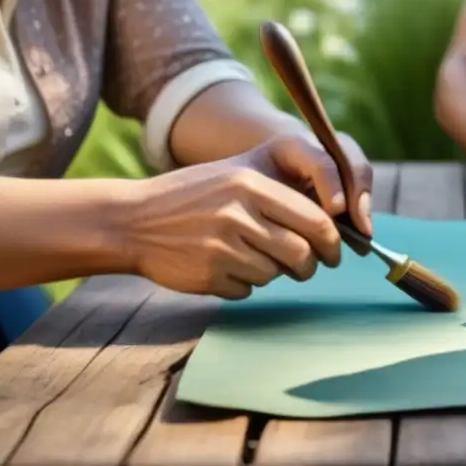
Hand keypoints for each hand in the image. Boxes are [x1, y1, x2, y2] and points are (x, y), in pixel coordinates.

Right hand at [121, 134, 370, 298]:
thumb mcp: (235, 175)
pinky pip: (248, 289)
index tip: (334, 251)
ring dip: (273, 273)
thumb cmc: (193, 196)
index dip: (332, 242)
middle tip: (306, 266)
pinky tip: (223, 266)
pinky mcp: (209, 275)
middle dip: (310, 265)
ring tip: (250, 257)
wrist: (132, 221)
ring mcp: (222, 247)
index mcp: (252, 184)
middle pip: (302, 254)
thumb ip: (280, 195)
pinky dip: (244, 283)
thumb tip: (329, 223)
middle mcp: (239, 214)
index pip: (316, 221)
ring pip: (276, 274)